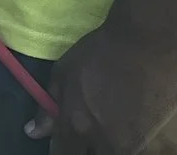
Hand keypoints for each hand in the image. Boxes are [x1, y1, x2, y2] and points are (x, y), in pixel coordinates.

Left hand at [46, 17, 176, 151]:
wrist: (145, 48)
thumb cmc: (99, 55)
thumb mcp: (63, 74)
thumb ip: (48, 108)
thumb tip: (32, 132)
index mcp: (76, 126)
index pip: (61, 154)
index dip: (61, 149)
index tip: (67, 141)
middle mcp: (103, 142)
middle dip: (86, 149)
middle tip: (90, 132)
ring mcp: (133, 145)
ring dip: (110, 147)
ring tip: (113, 127)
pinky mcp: (160, 144)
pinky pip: (141, 152)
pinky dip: (134, 146)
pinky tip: (134, 130)